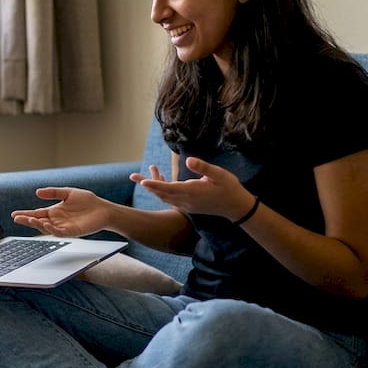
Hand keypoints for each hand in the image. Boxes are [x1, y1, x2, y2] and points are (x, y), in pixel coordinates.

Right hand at [11, 187, 111, 236]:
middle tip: (17, 218)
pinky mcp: (72, 232)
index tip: (14, 214)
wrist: (103, 209)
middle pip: (38, 222)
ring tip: (30, 219)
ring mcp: (63, 227)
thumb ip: (53, 192)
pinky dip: (52, 229)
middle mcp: (57, 220)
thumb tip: (37, 192)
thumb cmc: (87, 201)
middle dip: (27, 220)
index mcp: (54, 211)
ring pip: (46, 228)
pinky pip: (59, 232)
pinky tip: (46, 224)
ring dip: (38, 225)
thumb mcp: (68, 192)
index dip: (26, 214)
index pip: (37, 213)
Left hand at [130, 158, 253, 220]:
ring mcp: (187, 205)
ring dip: (153, 188)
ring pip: (165, 197)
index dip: (154, 185)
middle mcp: (186, 200)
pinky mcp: (189, 206)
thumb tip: (188, 160)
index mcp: (192, 191)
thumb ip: (203, 167)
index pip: (169, 189)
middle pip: (162, 194)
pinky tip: (159, 184)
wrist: (235, 206)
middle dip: (147, 185)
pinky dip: (162, 192)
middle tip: (132, 176)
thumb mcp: (218, 174)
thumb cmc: (228, 187)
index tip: (142, 182)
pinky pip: (171, 199)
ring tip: (141, 179)